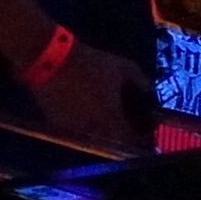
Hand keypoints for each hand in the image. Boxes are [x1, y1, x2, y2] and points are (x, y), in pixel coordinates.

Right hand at [26, 42, 153, 151]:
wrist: (50, 59)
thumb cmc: (90, 63)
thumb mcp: (123, 67)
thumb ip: (141, 82)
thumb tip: (150, 93)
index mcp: (112, 118)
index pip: (133, 139)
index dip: (142, 136)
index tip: (145, 128)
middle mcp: (94, 130)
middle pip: (114, 140)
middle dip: (122, 130)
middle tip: (124, 117)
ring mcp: (74, 129)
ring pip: (95, 135)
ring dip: (102, 127)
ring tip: (102, 110)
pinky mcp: (57, 125)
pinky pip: (77, 129)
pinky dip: (83, 122)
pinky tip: (82, 106)